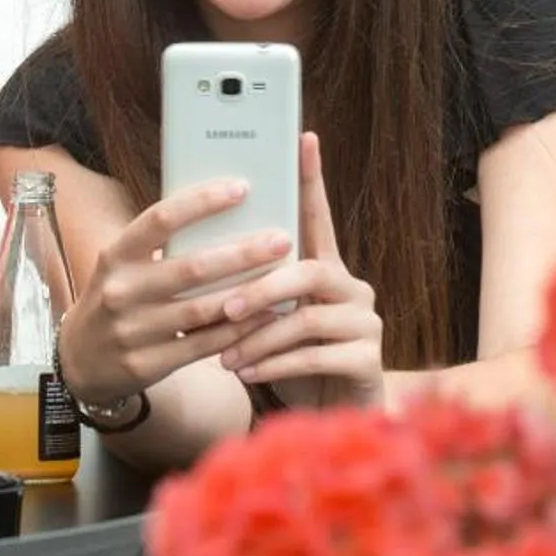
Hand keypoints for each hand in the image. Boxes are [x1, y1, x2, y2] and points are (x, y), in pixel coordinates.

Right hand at [56, 181, 293, 407]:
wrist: (79, 361)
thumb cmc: (118, 298)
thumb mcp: (123, 265)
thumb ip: (161, 244)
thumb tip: (224, 212)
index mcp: (116, 255)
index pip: (160, 219)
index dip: (202, 202)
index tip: (242, 187)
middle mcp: (122, 291)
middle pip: (192, 268)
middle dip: (243, 252)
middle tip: (283, 239)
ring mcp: (133, 331)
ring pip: (203, 309)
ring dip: (249, 293)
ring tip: (286, 277)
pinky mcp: (147, 364)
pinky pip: (203, 345)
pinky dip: (239, 330)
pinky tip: (267, 316)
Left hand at [214, 133, 384, 408]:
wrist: (333, 418)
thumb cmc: (289, 361)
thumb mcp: (266, 322)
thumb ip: (247, 290)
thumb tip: (187, 261)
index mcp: (325, 269)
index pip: (318, 217)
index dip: (311, 178)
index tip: (303, 138)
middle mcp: (351, 288)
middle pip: (308, 270)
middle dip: (262, 287)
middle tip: (226, 306)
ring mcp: (365, 322)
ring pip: (308, 318)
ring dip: (259, 337)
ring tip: (224, 355)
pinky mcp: (368, 359)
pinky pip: (315, 356)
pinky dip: (274, 365)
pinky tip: (245, 374)